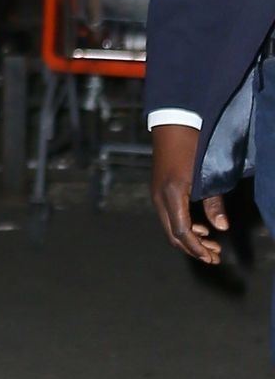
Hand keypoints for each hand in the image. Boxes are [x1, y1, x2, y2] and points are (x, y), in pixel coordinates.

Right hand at [151, 122, 227, 262]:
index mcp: (172, 195)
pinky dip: (183, 226)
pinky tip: (199, 227)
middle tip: (214, 255)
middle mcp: (160, 198)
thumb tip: (221, 227)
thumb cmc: (192, 145)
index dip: (197, 248)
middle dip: (193, 248)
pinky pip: (168, 216)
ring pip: (170, 227)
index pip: (182, 232)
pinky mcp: (159, 190)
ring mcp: (157, 194)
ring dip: (189, 239)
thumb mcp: (207, 174)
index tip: (212, 256)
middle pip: (173, 235)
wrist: (173, 122)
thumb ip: (214, 202)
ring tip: (210, 243)